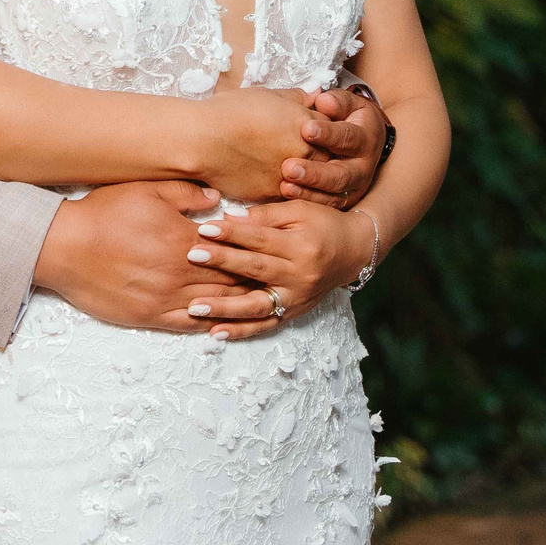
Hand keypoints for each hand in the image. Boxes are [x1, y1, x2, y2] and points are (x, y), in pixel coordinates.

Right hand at [32, 181, 281, 335]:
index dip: (254, 254)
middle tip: (274, 281)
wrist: (64, 246)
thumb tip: (219, 201)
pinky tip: (221, 324)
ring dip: (236, 307)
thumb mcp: (148, 190)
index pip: (232, 252)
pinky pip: (187, 326)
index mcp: (184, 241)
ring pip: (213, 307)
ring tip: (257, 304)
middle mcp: (180, 274)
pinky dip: (208, 325)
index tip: (271, 253)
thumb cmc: (104, 213)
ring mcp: (164, 299)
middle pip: (229, 282)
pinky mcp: (148, 317)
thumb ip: (188, 194)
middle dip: (253, 281)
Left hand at [184, 199, 373, 319]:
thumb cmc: (324, 224)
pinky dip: (241, 331)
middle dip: (221, 263)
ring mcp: (296, 299)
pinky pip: (265, 326)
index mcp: (301, 246)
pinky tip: (216, 333)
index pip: (260, 239)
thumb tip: (230, 218)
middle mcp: (299, 276)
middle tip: (191, 256)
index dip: (232, 234)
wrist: (354, 251)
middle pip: (255, 270)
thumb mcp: (300, 211)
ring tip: (195, 308)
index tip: (204, 229)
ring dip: (224, 309)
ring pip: (257, 306)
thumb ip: (265, 216)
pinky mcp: (293, 313)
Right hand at [192, 88, 335, 200]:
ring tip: (293, 168)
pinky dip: (289, 188)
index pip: (332, 128)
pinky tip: (278, 180)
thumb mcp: (265, 94)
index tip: (318, 130)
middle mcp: (304, 149)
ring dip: (309, 175)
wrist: (202, 140)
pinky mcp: (274, 193)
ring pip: (313, 179)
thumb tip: (314, 92)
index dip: (325, 128)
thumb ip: (295, 96)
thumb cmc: (229, 112)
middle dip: (323, 153)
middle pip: (329, 155)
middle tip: (310, 151)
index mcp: (305, 121)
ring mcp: (290, 174)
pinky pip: (291, 194)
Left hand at [278, 87, 387, 208]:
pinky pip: (324, 205)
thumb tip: (323, 100)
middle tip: (289, 167)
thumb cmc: (348, 118)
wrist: (365, 141)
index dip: (328, 134)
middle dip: (315, 173)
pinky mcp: (341, 201)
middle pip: (340, 174)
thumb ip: (336, 101)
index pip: (348, 137)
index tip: (306, 129)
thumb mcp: (348, 104)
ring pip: (332, 194)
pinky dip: (306, 201)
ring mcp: (353, 187)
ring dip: (307, 190)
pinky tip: (285, 193)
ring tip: (285, 184)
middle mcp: (362, 167)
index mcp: (365, 139)